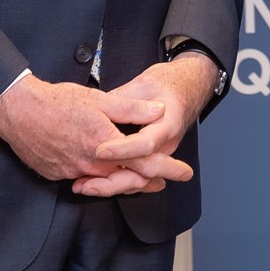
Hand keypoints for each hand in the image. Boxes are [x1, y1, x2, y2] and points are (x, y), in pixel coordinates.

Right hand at [0, 75, 192, 193]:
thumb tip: (159, 110)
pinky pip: (85, 180)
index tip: (184, 173)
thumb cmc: (58, 102)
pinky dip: (100, 179)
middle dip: (149, 181)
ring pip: (106, 183)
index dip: (168, 168)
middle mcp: (91, 165)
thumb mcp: (100, 100)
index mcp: (105, 146)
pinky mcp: (58, 175)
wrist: (18, 112)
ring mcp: (73, 173)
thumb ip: (132, 109)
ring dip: (126, 182)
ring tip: (142, 180)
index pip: (145, 164)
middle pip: (128, 180)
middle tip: (165, 181)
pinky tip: (105, 172)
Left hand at [77, 53, 219, 196]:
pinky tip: (93, 184)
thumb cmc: (167, 84)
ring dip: (111, 186)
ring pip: (139, 180)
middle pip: (143, 171)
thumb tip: (98, 108)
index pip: (146, 143)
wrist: (186, 88)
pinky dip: (115, 183)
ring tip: (83, 186)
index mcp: (167, 124)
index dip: (122, 149)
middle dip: (114, 180)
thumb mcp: (144, 84)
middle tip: (87, 183)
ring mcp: (160, 154)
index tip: (100, 150)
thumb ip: (122, 99)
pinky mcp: (151, 158)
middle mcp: (166, 144)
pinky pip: (135, 176)